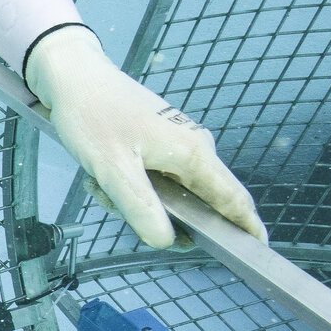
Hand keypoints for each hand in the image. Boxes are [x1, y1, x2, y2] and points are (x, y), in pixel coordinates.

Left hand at [25, 27, 265, 248]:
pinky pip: (149, 181)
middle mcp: (193, 148)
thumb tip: (168, 241)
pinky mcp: (157, 144)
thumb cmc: (92, 115)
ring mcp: (176, 145)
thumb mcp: (112, 169)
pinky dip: (124, 185)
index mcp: (194, 153)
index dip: (248, 230)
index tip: (257, 253)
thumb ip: (141, 209)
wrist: (73, 76)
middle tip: (116, 204)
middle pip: (192, 205)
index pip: (234, 200)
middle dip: (156, 217)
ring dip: (131, 200)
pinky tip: (99, 173)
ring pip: (164, 196)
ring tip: (99, 181)